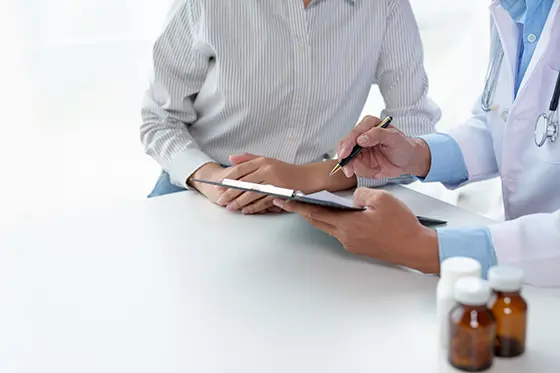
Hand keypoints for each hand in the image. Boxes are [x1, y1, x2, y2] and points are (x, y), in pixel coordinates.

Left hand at [188, 161, 285, 213]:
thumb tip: (230, 158)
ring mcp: (275, 182)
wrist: (308, 177)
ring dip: (239, 202)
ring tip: (229, 208)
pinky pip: (264, 202)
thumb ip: (248, 159)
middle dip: (230, 193)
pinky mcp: (281, 193)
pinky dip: (254, 207)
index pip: (240, 170)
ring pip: (252, 194)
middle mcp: (268, 170)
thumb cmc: (285, 170)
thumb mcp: (267, 160)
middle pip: (244, 183)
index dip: (228, 178)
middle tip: (220, 200)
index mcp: (262, 161)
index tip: (218, 186)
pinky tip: (245, 211)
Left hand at [272, 187, 439, 273]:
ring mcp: (352, 244)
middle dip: (301, 211)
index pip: (316, 213)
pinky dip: (333, 222)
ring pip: (328, 227)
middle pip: (318, 222)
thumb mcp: (382, 199)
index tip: (284, 200)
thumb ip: (361, 194)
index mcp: (348, 225)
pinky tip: (336, 214)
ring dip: (317, 217)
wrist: (416, 248)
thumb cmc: (402, 226)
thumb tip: (352, 197)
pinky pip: (340, 232)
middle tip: (287, 202)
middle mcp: (346, 237)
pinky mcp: (359, 247)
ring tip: (307, 205)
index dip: (298, 206)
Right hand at [336, 115, 431, 178]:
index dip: (347, 145)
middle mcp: (362, 136)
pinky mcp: (361, 160)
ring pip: (349, 160)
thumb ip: (378, 134)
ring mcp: (360, 149)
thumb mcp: (395, 138)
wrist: (409, 160)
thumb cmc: (405, 146)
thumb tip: (361, 138)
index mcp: (369, 125)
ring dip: (362, 168)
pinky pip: (356, 169)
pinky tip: (377, 170)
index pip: (354, 134)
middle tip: (350, 170)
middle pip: (344, 147)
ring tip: (377, 169)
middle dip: (347, 160)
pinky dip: (366, 172)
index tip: (345, 155)